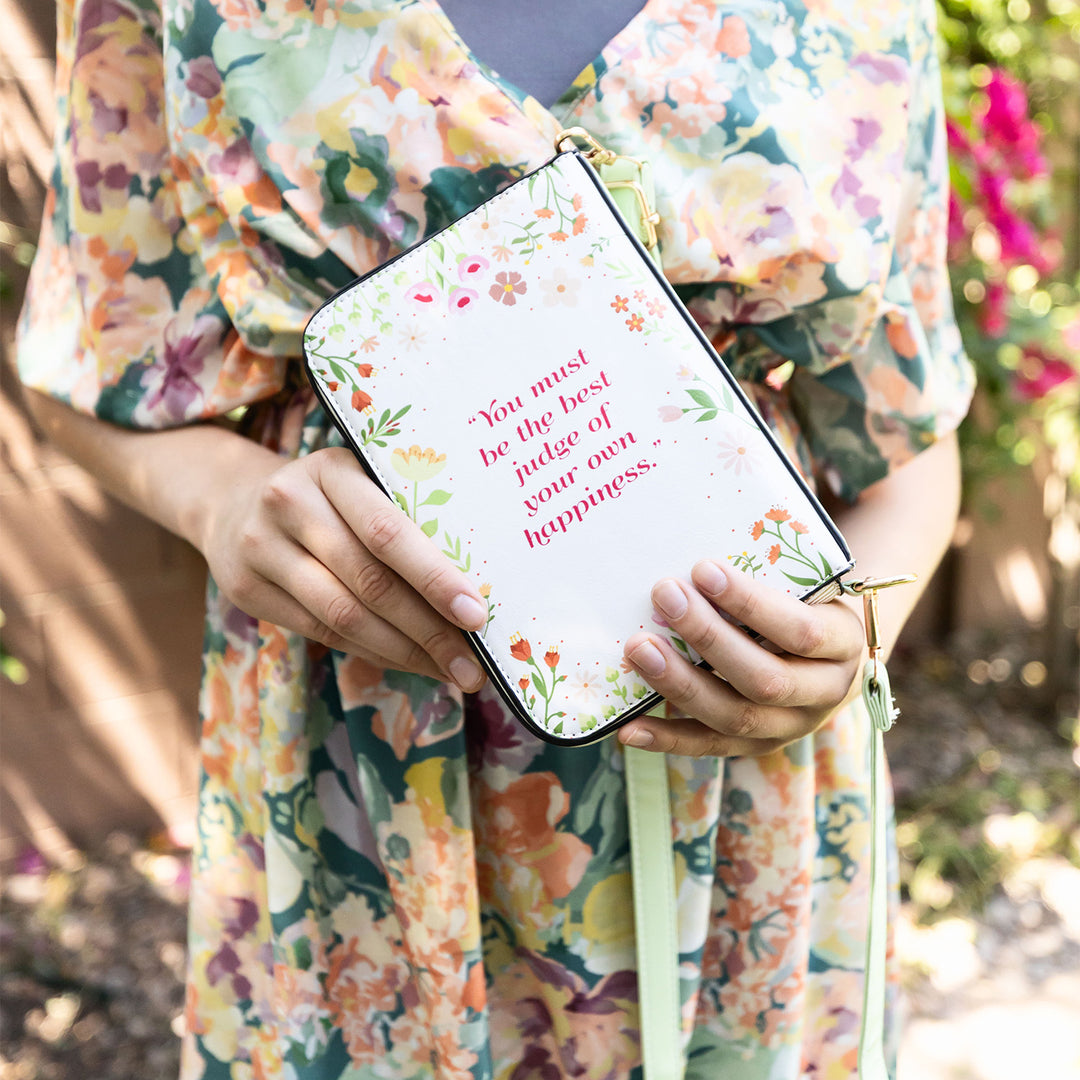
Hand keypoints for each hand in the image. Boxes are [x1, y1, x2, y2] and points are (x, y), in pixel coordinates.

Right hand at [199, 445, 488, 690]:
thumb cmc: (327, 497)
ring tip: (449, 672)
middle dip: (429, 630)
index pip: (388, 531)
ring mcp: (260, 547)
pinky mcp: (245, 590)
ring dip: (404, 652)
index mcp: (331, 469)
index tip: (476, 614)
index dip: (434, 577)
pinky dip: (372, 652)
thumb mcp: (359, 483)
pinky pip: (320, 633)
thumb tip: (475, 588)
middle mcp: (290, 503)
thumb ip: (404, 517)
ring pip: (343, 616)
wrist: (232, 500)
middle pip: (369, 581)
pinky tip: (408, 662)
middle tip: (472, 665)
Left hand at [618, 561, 864, 756]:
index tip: (703, 568)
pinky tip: (628, 729)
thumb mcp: (807, 587)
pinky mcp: (755, 747)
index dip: (750, 603)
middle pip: (764, 679)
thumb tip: (696, 557)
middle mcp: (823, 694)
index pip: (800, 631)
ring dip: (680, 684)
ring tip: (639, 649)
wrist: (828, 659)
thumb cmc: (805, 605)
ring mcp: (789, 728)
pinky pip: (708, 748)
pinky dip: (666, 739)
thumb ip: (771, 574)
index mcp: (843, 646)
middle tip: (664, 597)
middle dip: (708, 637)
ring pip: (735, 717)